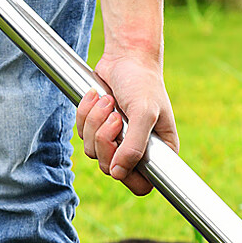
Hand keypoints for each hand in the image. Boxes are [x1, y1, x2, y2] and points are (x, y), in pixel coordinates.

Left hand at [75, 52, 178, 196]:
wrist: (126, 57)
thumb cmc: (143, 83)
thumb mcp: (144, 113)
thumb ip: (133, 146)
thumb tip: (117, 173)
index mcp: (159, 152)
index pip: (142, 185)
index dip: (126, 173)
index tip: (120, 149)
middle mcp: (138, 151)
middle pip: (111, 168)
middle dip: (105, 140)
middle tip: (114, 116)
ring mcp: (117, 141)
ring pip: (93, 152)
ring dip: (95, 123)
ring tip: (107, 101)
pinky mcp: (99, 129)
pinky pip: (82, 135)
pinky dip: (85, 114)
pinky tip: (97, 97)